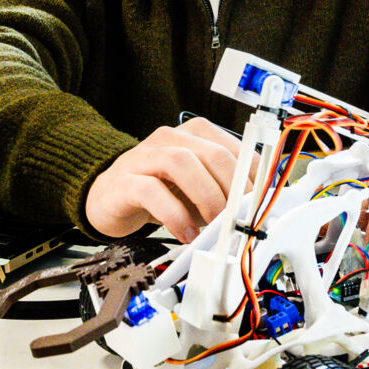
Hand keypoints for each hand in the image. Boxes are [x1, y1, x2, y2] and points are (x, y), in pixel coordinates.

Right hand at [85, 117, 257, 243]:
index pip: (237, 149)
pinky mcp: (126, 180)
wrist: (108, 196)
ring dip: (206, 197)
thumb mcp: (198, 189)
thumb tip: (252, 213)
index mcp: (196, 134)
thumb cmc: (159, 191)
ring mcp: (146, 155)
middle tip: (239, 220)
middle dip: (233, 190)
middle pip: (214, 154)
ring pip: (183, 163)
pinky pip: (152, 191)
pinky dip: (174, 214)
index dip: (254, 180)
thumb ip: (223, 193)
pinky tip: (184, 233)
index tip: (260, 207)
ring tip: (213, 226)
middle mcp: (172, 138)